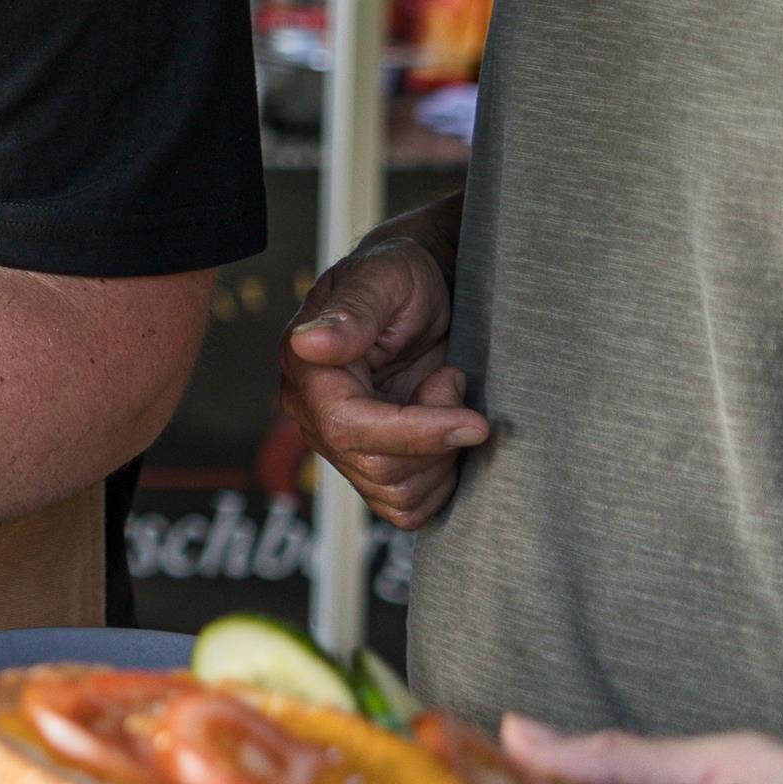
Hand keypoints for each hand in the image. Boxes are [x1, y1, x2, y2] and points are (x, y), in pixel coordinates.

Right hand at [279, 229, 478, 527]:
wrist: (423, 289)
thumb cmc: (401, 276)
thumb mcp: (383, 279)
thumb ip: (350, 313)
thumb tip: (308, 345)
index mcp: (308, 370)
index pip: (348, 428)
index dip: (416, 434)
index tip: (474, 421)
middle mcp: (315, 415)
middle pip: (380, 470)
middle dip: (438, 438)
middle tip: (451, 379)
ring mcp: (343, 446)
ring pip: (397, 495)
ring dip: (441, 457)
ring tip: (441, 397)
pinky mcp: (373, 465)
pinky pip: (407, 508)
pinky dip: (438, 482)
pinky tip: (444, 434)